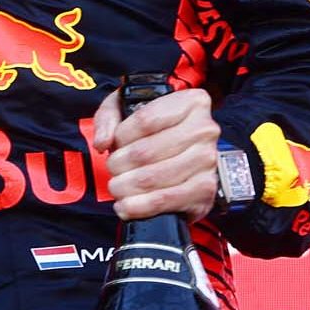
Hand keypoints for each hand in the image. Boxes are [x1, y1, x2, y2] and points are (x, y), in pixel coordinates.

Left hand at [92, 87, 221, 222]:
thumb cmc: (156, 128)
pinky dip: (140, 206)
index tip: (113, 144)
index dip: (121, 136)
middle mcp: (204, 130)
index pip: (145, 120)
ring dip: (126, 186)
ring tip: (116, 187)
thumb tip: (102, 142)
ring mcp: (207, 161)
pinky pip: (165, 200)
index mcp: (190, 102)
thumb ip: (109, 117)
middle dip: (119, 165)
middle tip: (112, 169)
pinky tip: (127, 205)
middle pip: (147, 151)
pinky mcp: (204, 189)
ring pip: (153, 177)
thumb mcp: (128, 108)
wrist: (185, 154)